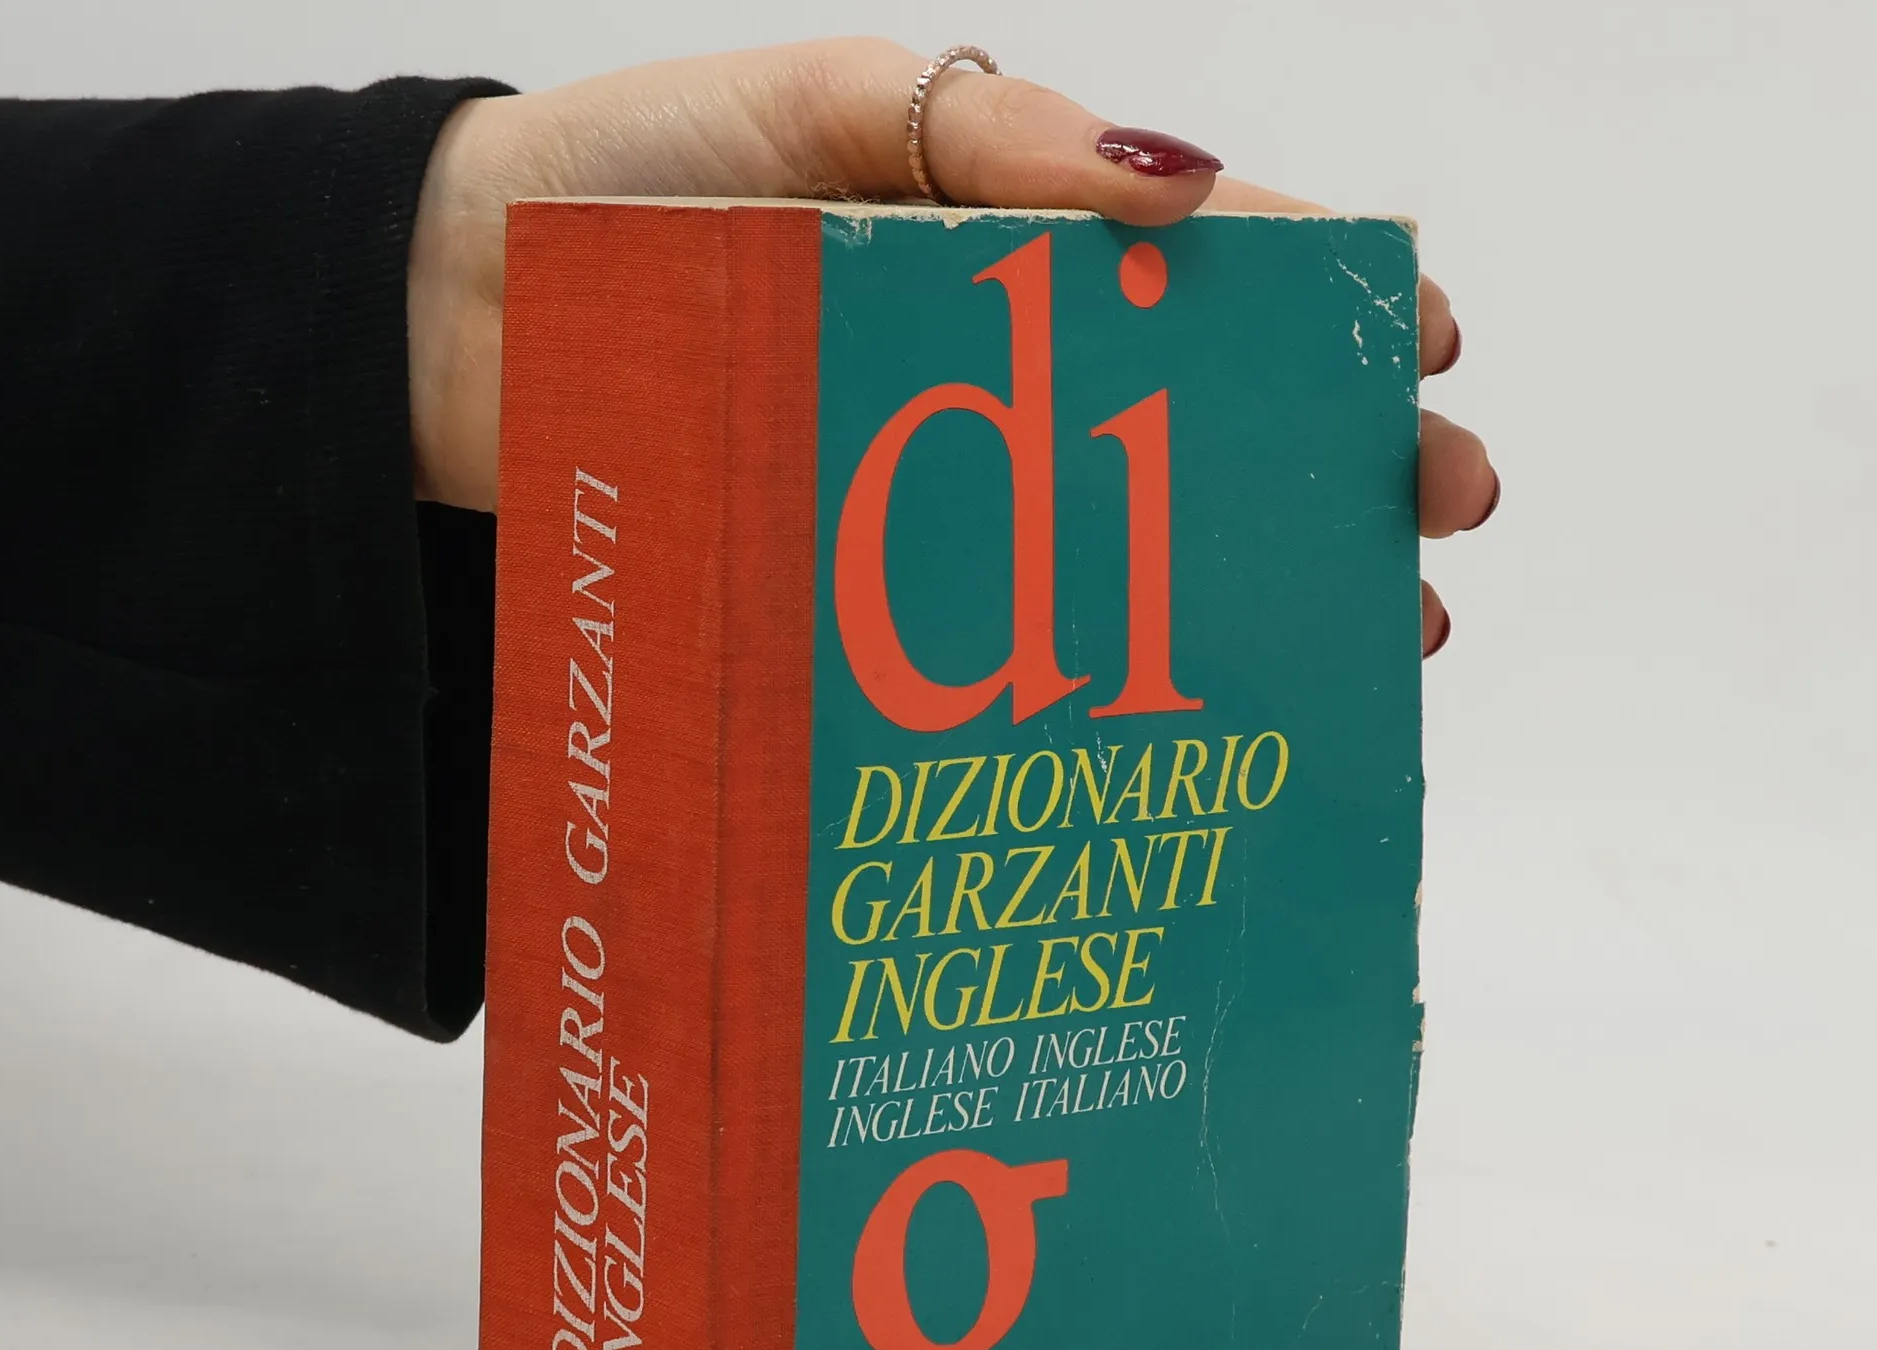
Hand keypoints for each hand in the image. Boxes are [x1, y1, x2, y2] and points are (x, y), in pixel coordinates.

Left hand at [408, 38, 1496, 654]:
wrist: (444, 318)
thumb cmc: (626, 182)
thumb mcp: (820, 113)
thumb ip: (991, 142)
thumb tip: (1187, 187)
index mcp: (998, 240)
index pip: (1202, 265)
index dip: (1323, 304)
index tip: (1429, 349)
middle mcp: (986, 376)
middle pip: (1193, 423)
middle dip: (1325, 468)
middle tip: (1431, 525)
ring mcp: (929, 490)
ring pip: (1120, 546)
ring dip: (1240, 590)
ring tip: (1350, 642)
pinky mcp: (856, 583)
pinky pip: (995, 630)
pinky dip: (1084, 669)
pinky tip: (1158, 710)